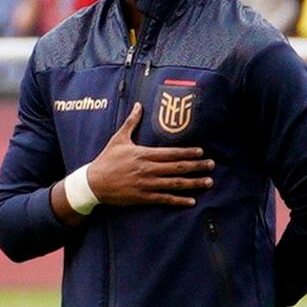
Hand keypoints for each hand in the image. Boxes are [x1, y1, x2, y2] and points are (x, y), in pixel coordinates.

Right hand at [79, 131, 216, 207]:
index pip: (170, 153)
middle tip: (212, 165)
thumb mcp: (119, 138)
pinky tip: (191, 201)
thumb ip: (132, 122)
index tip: (201, 152)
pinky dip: (179, 200)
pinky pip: (165, 199)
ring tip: (208, 182)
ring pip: (175, 184)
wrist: (94, 182)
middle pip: (177, 168)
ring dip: (193, 183)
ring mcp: (147, 184)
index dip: (187, 152)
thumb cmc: (107, 159)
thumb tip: (139, 105)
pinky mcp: (143, 197)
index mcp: (143, 154)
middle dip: (196, 166)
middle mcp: (148, 169)